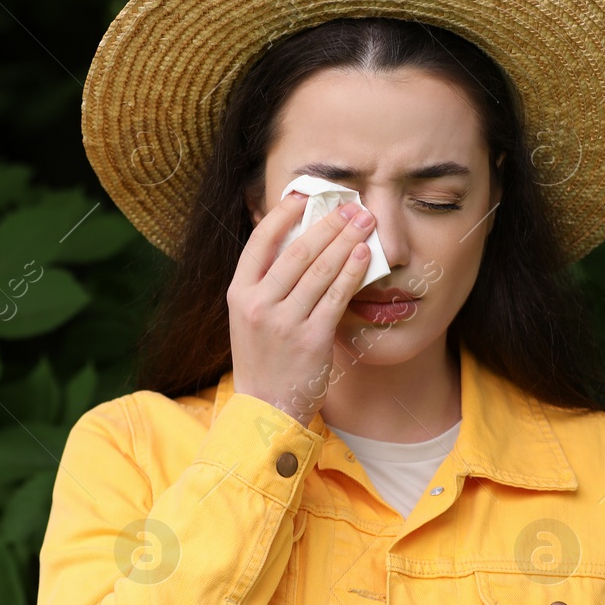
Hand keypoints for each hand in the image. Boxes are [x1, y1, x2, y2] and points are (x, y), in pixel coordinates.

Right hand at [228, 189, 377, 427]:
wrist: (266, 409)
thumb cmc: (264, 359)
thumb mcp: (251, 317)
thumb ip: (266, 283)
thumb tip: (296, 240)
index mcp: (239, 294)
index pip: (260, 242)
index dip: (283, 214)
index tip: (305, 195)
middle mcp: (258, 305)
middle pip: (297, 251)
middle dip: (327, 223)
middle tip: (351, 205)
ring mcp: (284, 322)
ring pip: (319, 270)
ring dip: (345, 240)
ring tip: (364, 222)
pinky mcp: (311, 339)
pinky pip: (336, 296)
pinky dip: (352, 271)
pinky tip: (365, 254)